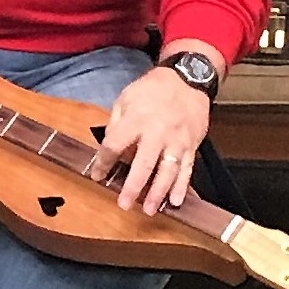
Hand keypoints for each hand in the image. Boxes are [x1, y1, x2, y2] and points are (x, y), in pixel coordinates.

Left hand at [95, 65, 211, 213]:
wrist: (188, 78)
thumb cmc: (154, 88)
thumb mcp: (126, 98)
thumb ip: (115, 123)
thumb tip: (108, 146)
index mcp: (137, 119)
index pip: (115, 145)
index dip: (103, 162)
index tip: (97, 175)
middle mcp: (157, 132)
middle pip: (144, 163)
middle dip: (133, 186)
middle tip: (124, 204)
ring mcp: (176, 141)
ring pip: (167, 171)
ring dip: (158, 192)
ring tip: (148, 209)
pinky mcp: (191, 145)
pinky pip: (186, 169)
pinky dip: (182, 187)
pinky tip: (174, 201)